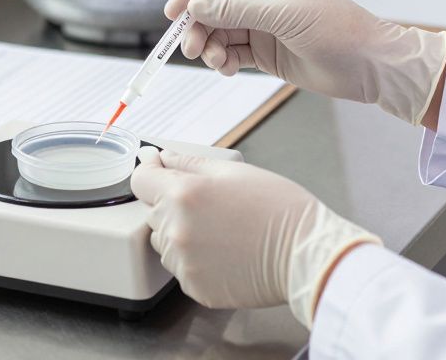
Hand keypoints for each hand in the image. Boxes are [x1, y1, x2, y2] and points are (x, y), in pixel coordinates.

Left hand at [131, 146, 379, 326]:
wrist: (305, 254)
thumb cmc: (278, 208)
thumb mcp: (234, 171)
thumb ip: (189, 162)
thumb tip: (160, 158)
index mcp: (184, 194)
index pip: (140, 180)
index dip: (150, 172)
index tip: (159, 170)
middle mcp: (177, 230)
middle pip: (153, 213)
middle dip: (172, 205)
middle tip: (211, 205)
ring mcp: (184, 263)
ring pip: (165, 243)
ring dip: (182, 234)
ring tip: (221, 231)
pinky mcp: (195, 287)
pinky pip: (182, 269)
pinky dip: (195, 261)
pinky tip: (224, 252)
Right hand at [166, 0, 445, 124]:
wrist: (368, 65)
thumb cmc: (336, 29)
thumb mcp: (282, 15)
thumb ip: (236, 11)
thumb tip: (197, 7)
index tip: (172, 12)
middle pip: (216, 9)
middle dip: (199, 27)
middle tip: (190, 47)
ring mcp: (265, 27)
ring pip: (221, 33)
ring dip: (210, 47)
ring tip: (215, 61)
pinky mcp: (267, 53)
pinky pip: (233, 53)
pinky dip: (223, 61)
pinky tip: (225, 68)